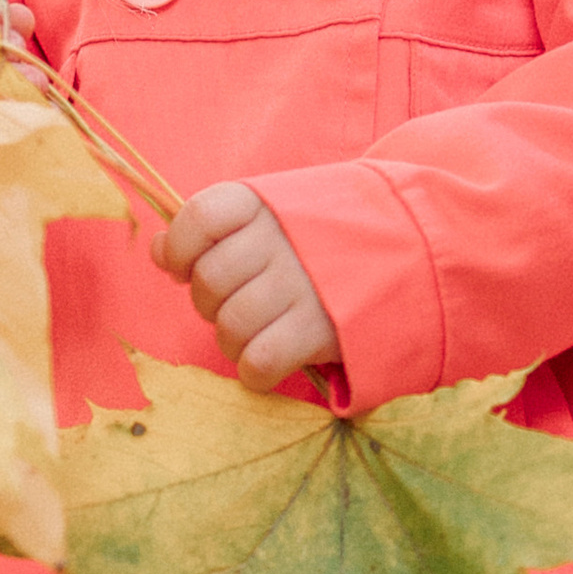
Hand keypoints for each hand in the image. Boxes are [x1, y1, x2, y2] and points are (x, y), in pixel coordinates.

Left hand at [155, 183, 341, 391]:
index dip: (180, 250)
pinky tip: (268, 363)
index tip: (184, 267)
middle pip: (209, 280)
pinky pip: (260, 360)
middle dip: (209, 304)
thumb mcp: (274, 213)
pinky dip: (255, 371)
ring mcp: (302, 282)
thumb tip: (158, 250)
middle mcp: (281, 238)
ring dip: (232, 341)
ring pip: (231, 325)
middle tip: (236, 305)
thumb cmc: (325, 235)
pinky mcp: (322, 327)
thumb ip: (216, 228)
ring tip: (254, 335)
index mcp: (264, 202)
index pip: (199, 218)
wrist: (414, 247)